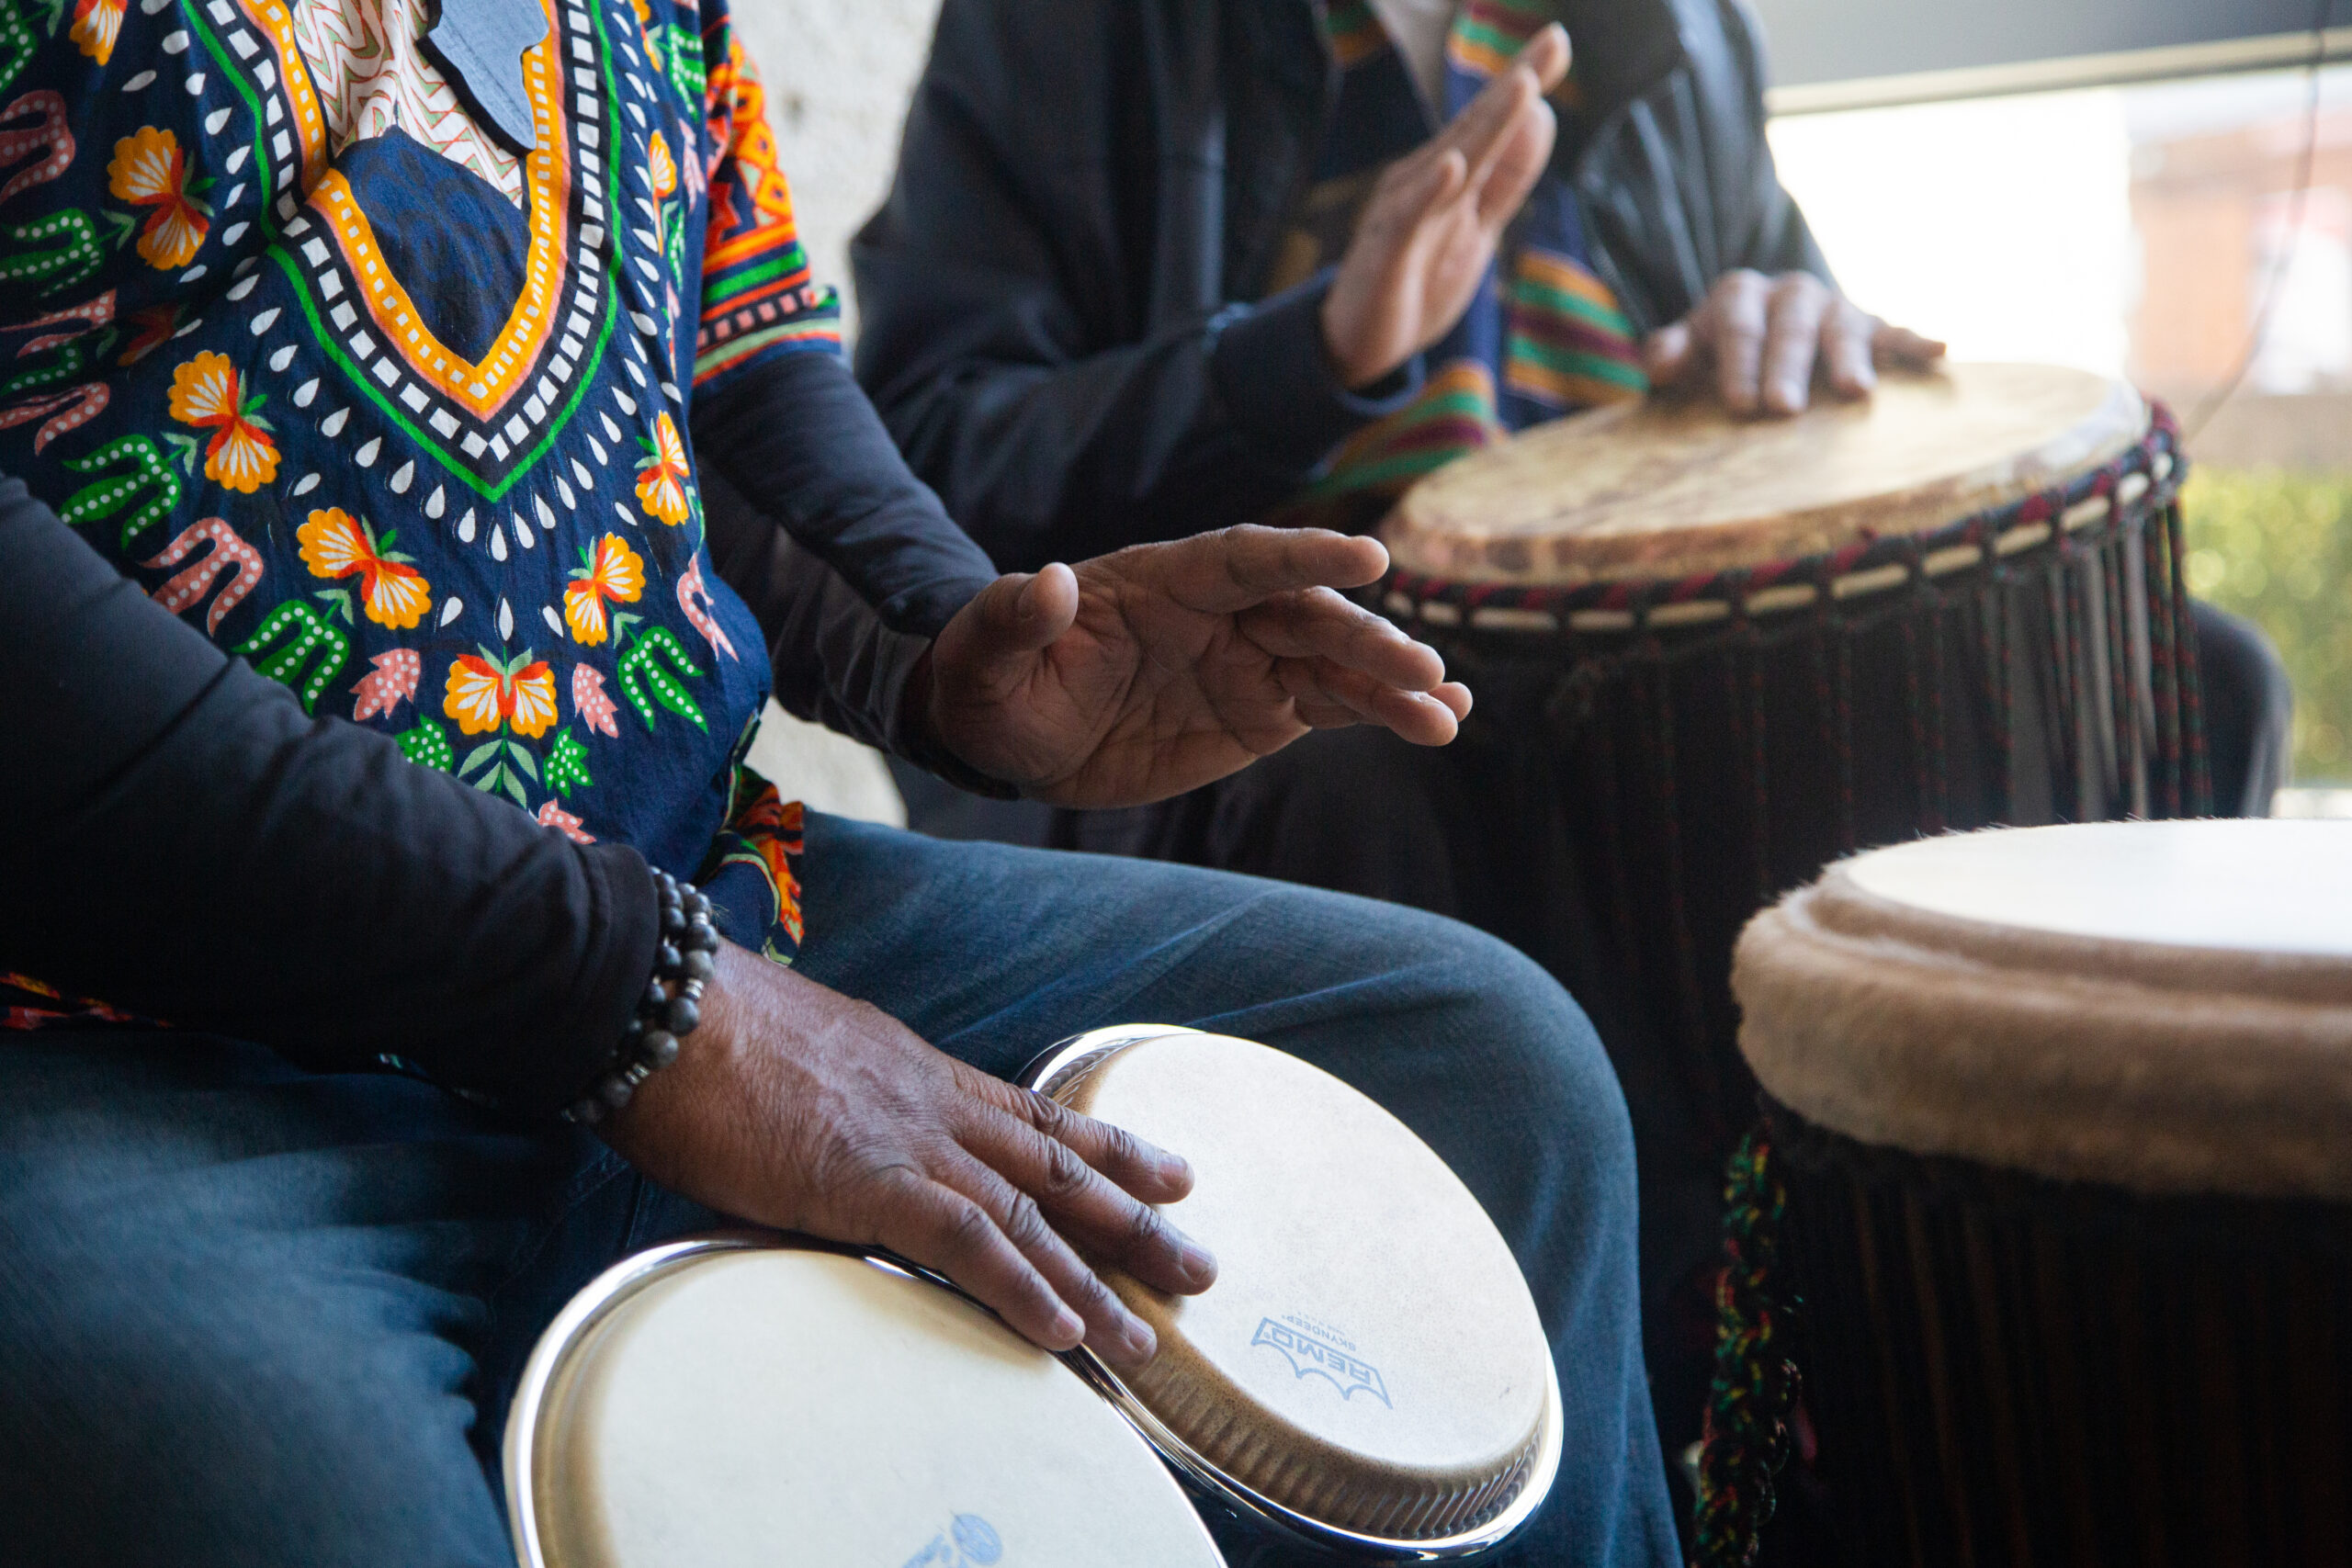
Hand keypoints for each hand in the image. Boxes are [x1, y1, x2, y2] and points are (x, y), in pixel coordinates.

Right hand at [601, 943, 1214, 1368]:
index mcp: (919, 1073)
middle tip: (1201, 1265)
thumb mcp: (804, 1060)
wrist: (664, 1001)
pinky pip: (967, 1241)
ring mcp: (909, 1140)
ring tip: (1149, 1338)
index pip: (1037, 1115)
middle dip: (1135, 1220)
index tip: (1172, 1173)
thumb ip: (843, 1098)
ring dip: (1096, 1280)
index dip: (1110, 1147)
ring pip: (1031, 1216)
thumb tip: (840, 1131)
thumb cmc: (706, 1031)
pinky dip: (1021, 1286)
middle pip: (1059, 1167)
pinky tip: (1063, 1328)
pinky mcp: (869, 1180)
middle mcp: (934, 1103)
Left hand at [919, 526, 1473, 808]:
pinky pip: (1335, 705)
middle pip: (1308, 615)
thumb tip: (1045, 581)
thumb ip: (1015, 616)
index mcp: (1165, 580)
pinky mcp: (1264, 711)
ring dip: (1395, 684)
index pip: (1245, 558)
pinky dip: (1387, 713)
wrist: (1014, 733)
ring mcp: (1249, 660)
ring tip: (1449, 711)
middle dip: (1367, 641)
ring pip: (1336, 663)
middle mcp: (1221, 612)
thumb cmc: (994, 683)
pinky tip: (1441, 723)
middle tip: (1423, 671)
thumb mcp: (985, 654)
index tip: (1366, 557)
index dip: (1304, 557)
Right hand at [1319, 23, 1570, 389]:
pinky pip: (1409, 218)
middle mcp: (1425, 182)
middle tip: (1554, 40)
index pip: (1494, 126)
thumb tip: (1541, 114)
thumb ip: (1507, 178)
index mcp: (1451, 178)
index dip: (1526, 85)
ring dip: (1486, 124)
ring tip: (1523, 86)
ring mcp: (1404, 214)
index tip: (1559, 40)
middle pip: (1476, 129)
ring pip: (1451, 162)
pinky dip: (1430, 191)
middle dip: (1515, 86)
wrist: (1359, 341)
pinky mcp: (1386, 253)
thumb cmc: (1417, 279)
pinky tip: (1452, 167)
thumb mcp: (1477, 227)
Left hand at [1643, 270, 1946, 415]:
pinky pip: (1895, 331)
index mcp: (1739, 295)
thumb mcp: (1685, 354)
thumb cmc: (1714, 357)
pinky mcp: (1870, 327)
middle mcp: (1790, 294)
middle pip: (1791, 327)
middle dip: (1788, 367)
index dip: (1738, 363)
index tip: (1738, 403)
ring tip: (1856, 392)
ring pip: (1843, 327)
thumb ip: (1669, 354)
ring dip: (1849, 357)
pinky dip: (1916, 341)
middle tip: (1784, 409)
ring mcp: (1833, 308)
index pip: (1739, 325)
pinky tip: (1941, 351)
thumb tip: (1660, 361)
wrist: (1756, 335)